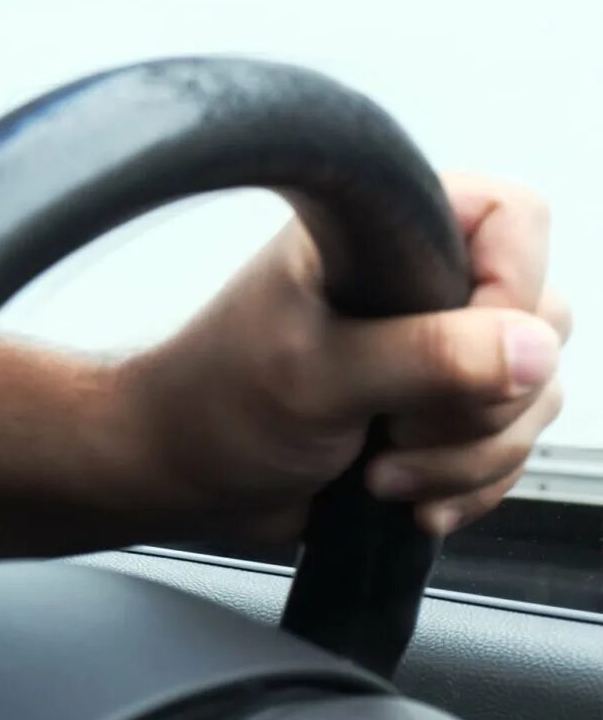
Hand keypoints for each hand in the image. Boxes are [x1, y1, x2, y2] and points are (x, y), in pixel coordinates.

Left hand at [131, 172, 570, 547]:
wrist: (177, 478)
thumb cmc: (213, 405)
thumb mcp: (317, 375)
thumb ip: (427, 356)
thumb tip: (533, 347)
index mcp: (385, 234)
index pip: (516, 220)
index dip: (510, 293)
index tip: (459, 355)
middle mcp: (421, 284)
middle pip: (541, 322)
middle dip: (483, 401)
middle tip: (396, 425)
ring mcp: (435, 352)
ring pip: (532, 397)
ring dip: (467, 457)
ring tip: (379, 471)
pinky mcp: (436, 415)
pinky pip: (510, 450)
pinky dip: (468, 486)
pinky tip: (403, 499)